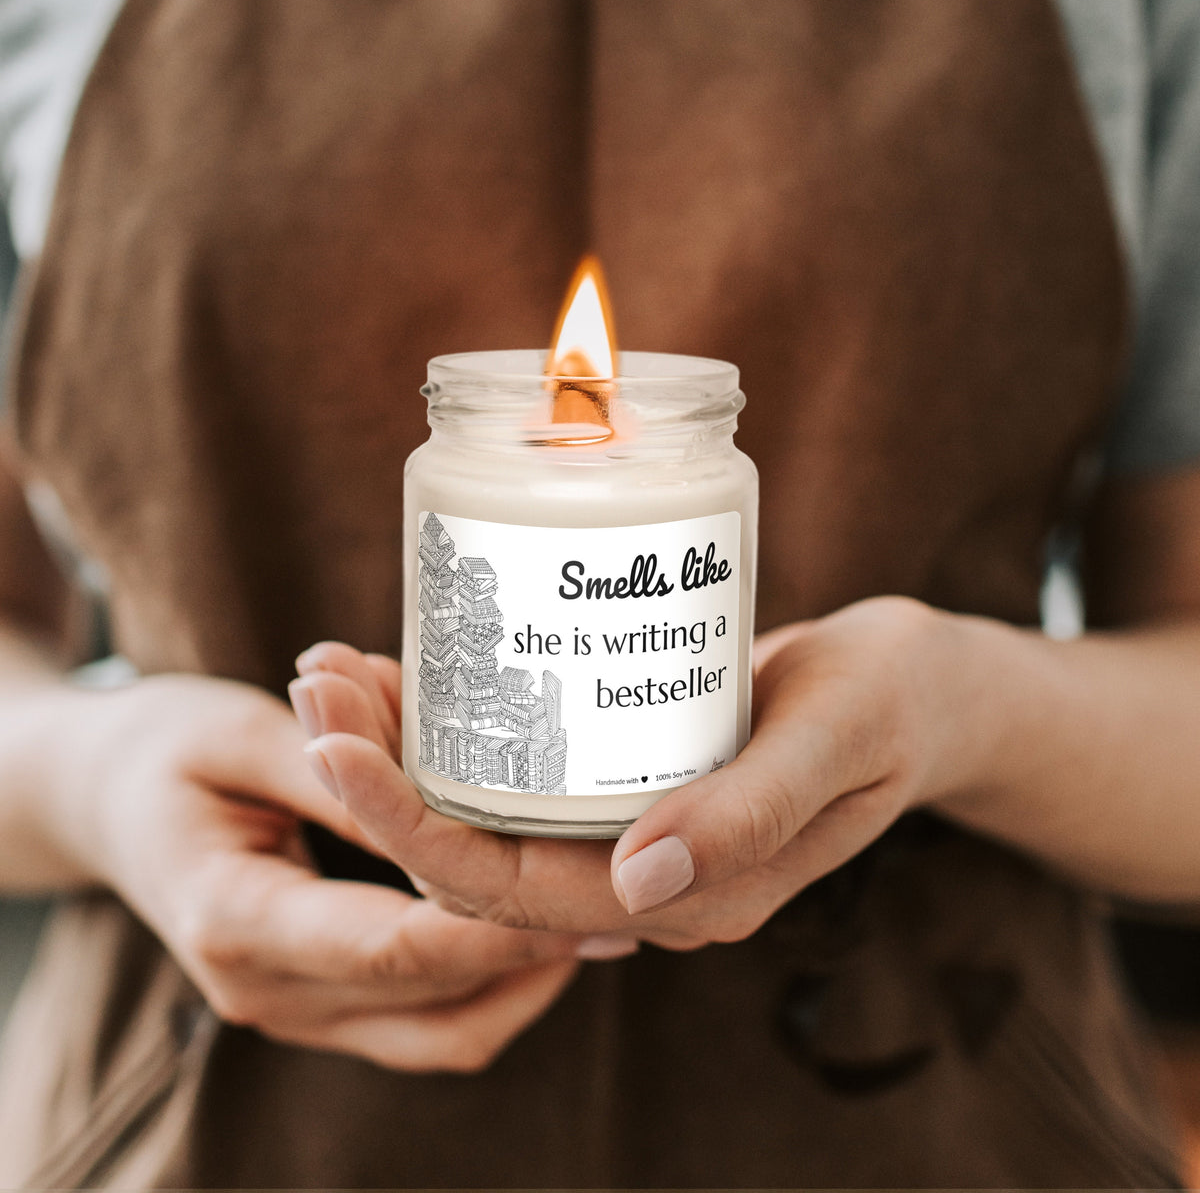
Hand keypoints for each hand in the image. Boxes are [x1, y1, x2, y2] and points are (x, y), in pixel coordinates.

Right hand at [51, 673, 612, 1071]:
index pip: (397, 946)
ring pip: (439, 1034)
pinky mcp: (315, 1000)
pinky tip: (536, 931)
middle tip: (619, 902)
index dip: (498, 925)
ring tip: (597, 919)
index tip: (585, 892)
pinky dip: (485, 988)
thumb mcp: (243, 735)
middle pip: (433, 1001)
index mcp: (238, 920)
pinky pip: (420, 1023)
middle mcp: (265, 989)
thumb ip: (338, 773)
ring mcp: (290, 1007)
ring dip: (521, 984)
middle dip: (532, 955)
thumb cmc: (165, 750)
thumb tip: (439, 796)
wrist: (104, 799)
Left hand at [296, 597, 971, 948]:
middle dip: (379, 783)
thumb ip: (752, 810)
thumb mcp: (838, 738)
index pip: (519, 892)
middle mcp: (644, 882)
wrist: (918, 688)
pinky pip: (520, 777)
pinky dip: (456, 730)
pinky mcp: (627, 784)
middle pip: (477, 857)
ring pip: (486, 818)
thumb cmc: (891, 701)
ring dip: (401, 753)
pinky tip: (410, 670)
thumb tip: (640, 882)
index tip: (334, 745)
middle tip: (315, 683)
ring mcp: (631, 836)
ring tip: (334, 670)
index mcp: (692, 897)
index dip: (413, 830)